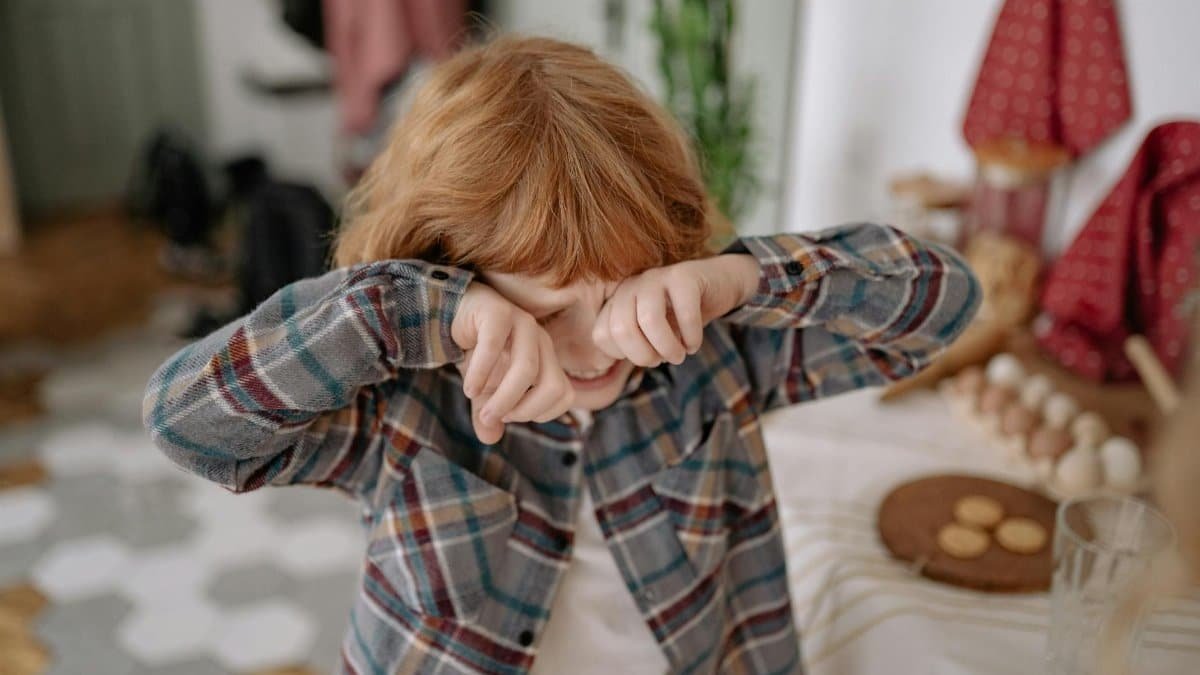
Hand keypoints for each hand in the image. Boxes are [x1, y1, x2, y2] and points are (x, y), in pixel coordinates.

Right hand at [451, 282, 573, 442]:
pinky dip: (482, 373)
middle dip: (525, 410)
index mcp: (547, 358)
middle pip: (553, 385)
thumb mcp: (483, 390)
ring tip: (483, 411)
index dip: (539, 413)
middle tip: (495, 417)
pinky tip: (470, 389)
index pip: (564, 395)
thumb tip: (490, 439)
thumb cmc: (476, 352)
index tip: (509, 417)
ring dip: (504, 398)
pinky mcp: (497, 311)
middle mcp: (541, 340)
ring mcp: (522, 323)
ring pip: (527, 368)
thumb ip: (488, 413)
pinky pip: (494, 345)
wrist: (452, 315)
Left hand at [592, 254, 758, 366]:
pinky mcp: (684, 276)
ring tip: (680, 355)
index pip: (602, 336)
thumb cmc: (679, 316)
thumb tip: (602, 366)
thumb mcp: (650, 333)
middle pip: (621, 329)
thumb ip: (626, 345)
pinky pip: (684, 313)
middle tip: (663, 360)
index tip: (648, 356)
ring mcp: (656, 277)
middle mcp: (631, 286)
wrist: (717, 284)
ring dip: (667, 348)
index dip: (626, 356)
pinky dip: (691, 337)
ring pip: (649, 320)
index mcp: (617, 300)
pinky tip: (694, 344)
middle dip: (644, 355)